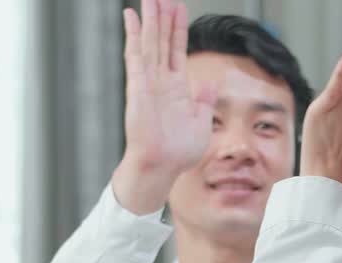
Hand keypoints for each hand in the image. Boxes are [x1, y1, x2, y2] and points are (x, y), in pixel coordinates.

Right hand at [110, 0, 217, 213]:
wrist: (163, 166)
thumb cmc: (180, 151)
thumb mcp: (201, 121)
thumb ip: (205, 99)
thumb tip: (210, 82)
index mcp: (177, 87)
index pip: (177, 49)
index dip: (178, 27)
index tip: (178, 6)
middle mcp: (161, 80)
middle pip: (162, 39)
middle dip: (163, 15)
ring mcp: (148, 81)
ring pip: (150, 41)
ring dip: (150, 18)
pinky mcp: (138, 86)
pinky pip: (136, 54)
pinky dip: (133, 34)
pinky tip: (131, 15)